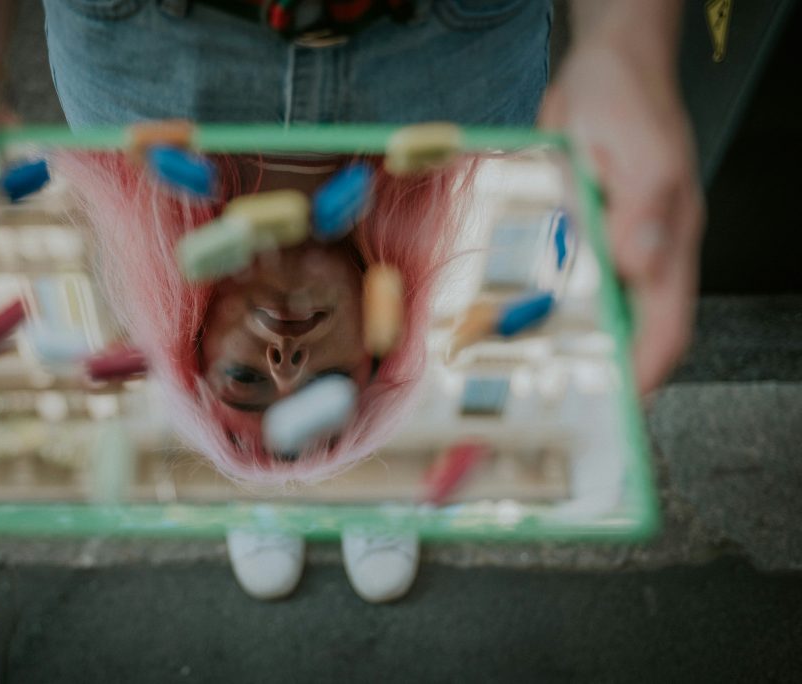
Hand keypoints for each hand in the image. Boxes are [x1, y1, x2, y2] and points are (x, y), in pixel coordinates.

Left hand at [538, 25, 704, 394]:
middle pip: (628, 328)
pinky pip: (560, 278)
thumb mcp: (643, 153)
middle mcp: (639, 253)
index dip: (646, 372)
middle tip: (560, 403)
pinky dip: (538, 302)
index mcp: (667, 244)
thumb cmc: (630, 102)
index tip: (618, 409)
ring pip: (591, 308)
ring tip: (524, 373)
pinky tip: (507, 316)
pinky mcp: (576, 231)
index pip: (666, 325)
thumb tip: (645, 265)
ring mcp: (607, 244)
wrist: (599, 69)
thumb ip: (646, 210)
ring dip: (565, 341)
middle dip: (601, 370)